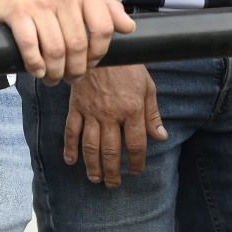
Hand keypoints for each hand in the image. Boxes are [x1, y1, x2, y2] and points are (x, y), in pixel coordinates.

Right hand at [0, 0, 136, 83]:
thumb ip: (109, 11)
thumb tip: (130, 28)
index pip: (103, 28)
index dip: (98, 53)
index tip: (91, 63)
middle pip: (78, 45)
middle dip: (76, 69)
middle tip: (71, 77)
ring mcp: (38, 2)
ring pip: (55, 50)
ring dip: (56, 72)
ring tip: (54, 78)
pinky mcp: (17, 12)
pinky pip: (30, 47)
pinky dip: (36, 65)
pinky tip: (38, 71)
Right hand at [62, 63, 165, 186]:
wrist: (103, 48)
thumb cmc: (128, 66)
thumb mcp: (147, 86)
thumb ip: (152, 113)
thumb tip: (161, 137)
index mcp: (132, 109)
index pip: (135, 144)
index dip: (136, 162)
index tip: (136, 171)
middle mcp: (111, 114)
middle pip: (111, 151)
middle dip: (112, 172)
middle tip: (113, 184)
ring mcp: (91, 111)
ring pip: (91, 146)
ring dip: (93, 166)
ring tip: (95, 179)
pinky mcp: (76, 106)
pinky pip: (71, 131)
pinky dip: (70, 148)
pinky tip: (70, 161)